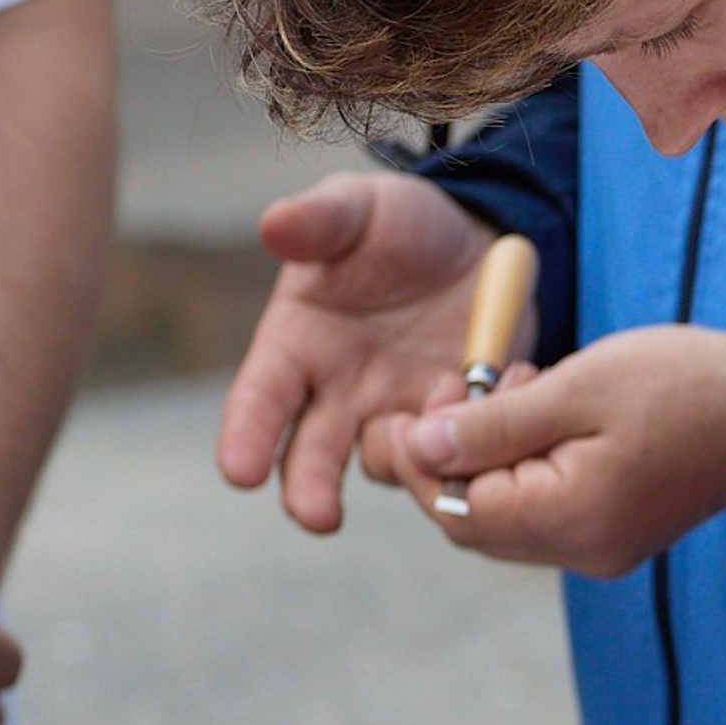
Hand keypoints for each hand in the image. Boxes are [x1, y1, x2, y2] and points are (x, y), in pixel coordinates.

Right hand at [216, 171, 493, 532]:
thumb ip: (322, 219)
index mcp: (297, 344)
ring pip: (386, 464)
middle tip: (318, 516)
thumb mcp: (363, 208)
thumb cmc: (401, 224)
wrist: (479, 242)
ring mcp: (395, 414)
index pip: (260, 399)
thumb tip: (274, 225)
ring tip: (432, 424)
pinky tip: (487, 425)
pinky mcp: (451, 425)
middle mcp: (337, 393)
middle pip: (310, 458)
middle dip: (308, 491)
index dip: (246, 436)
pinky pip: (452, 456)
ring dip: (404, 459)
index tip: (239, 472)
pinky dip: (464, 451)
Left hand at [391, 325, 725, 573]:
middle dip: (452, 457)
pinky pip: (544, 512)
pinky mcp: (618, 534)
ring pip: (507, 517)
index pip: (456, 510)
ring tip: (513, 387)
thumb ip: (491, 425)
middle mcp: (582, 551)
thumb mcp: (576, 388)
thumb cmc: (680, 386)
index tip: (426, 398)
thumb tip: (419, 447)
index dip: (424, 459)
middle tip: (462, 385)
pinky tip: (543, 415)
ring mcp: (603, 548)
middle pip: (475, 523)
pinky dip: (525, 467)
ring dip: (489, 457)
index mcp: (570, 520)